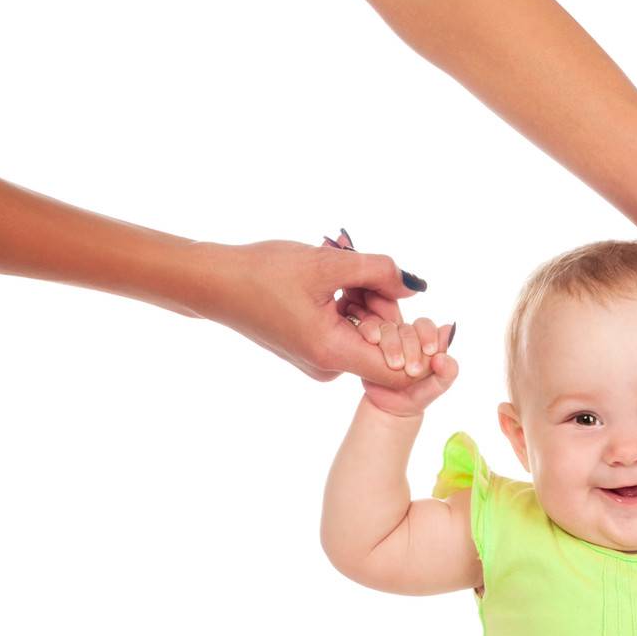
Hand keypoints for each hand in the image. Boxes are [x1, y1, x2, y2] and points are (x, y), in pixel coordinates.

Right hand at [196, 232, 448, 386]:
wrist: (216, 284)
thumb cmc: (262, 273)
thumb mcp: (326, 264)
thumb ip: (378, 272)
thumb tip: (413, 285)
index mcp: (334, 353)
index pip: (400, 371)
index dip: (418, 346)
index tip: (420, 314)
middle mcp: (330, 367)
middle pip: (385, 346)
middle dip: (386, 307)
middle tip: (364, 273)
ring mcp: (322, 362)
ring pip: (367, 335)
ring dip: (367, 301)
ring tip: (339, 273)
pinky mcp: (315, 352)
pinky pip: (349, 333)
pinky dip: (351, 307)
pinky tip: (331, 284)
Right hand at [361, 318, 457, 416]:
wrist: (393, 407)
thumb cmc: (419, 393)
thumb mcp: (439, 385)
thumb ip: (449, 370)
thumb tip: (443, 356)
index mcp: (424, 339)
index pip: (425, 326)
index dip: (428, 335)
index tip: (430, 352)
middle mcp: (406, 335)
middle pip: (407, 329)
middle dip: (411, 348)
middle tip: (413, 371)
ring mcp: (387, 337)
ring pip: (388, 329)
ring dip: (392, 345)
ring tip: (396, 366)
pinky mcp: (370, 342)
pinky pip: (368, 328)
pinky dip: (371, 331)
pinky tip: (374, 342)